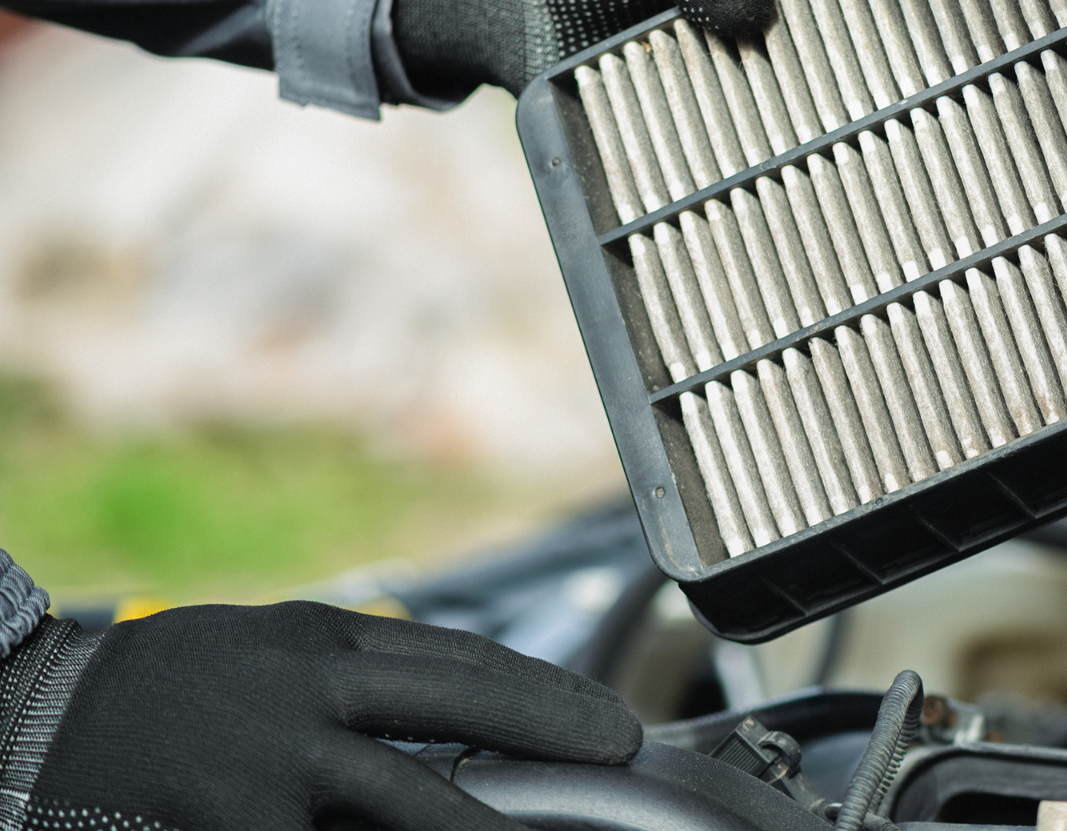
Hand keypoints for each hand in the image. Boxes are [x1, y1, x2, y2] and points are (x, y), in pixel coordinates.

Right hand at [0, 601, 644, 830]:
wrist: (26, 721)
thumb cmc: (159, 691)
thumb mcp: (264, 654)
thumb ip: (353, 679)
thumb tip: (458, 709)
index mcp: (319, 641)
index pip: (462, 660)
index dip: (544, 688)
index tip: (605, 713)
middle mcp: (307, 691)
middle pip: (460, 707)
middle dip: (551, 730)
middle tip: (620, 750)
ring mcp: (270, 765)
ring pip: (410, 801)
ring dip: (486, 825)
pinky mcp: (233, 826)